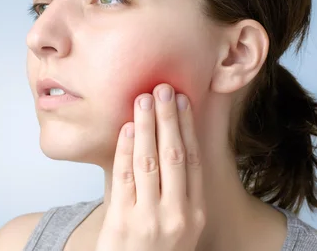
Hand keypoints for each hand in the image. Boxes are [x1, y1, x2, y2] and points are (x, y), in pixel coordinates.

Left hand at [95, 83, 205, 250]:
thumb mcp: (180, 227)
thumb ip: (179, 193)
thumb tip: (174, 144)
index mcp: (195, 214)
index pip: (193, 161)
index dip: (187, 127)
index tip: (183, 101)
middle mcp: (176, 215)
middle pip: (174, 155)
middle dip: (168, 118)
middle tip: (164, 89)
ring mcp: (148, 218)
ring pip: (149, 161)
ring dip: (146, 126)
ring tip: (143, 99)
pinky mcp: (121, 221)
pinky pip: (124, 177)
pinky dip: (125, 149)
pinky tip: (127, 128)